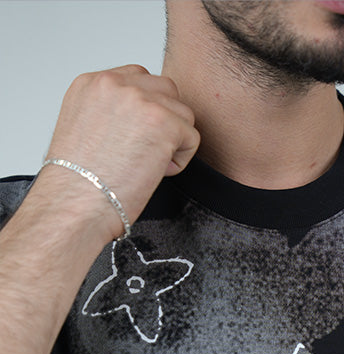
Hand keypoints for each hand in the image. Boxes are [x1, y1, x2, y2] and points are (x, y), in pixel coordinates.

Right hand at [37, 65, 199, 239]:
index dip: (145, 112)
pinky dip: (180, 161)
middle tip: (144, 154)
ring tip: (147, 166)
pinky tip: (155, 173)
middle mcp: (113, 83)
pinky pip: (191, 137)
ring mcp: (139, 99)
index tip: (133, 140)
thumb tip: (136, 122)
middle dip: (164, 121)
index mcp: (90, 83)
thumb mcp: (82, 131)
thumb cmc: (76, 186)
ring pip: (182, 113)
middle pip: (165, 89)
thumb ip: (109, 113)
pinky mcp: (163, 121)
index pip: (137, 79)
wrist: (74, 207)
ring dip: (173, 142)